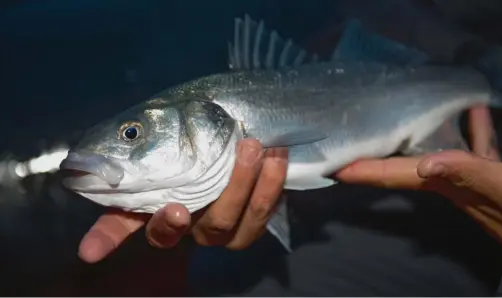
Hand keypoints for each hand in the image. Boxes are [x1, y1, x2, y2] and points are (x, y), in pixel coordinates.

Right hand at [78, 139, 287, 262]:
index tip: (92, 250)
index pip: (125, 226)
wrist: (227, 130)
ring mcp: (222, 225)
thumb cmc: (186, 133)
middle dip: (228, 193)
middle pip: (205, 228)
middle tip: (242, 148)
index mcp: (157, 204)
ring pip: (237, 227)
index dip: (108, 237)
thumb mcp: (159, 132)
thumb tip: (76, 165)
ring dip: (256, 187)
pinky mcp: (249, 221)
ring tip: (263, 146)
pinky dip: (273, 186)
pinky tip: (277, 155)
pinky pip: (262, 216)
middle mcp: (190, 222)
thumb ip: (132, 144)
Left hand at [336, 106, 501, 248]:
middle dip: (378, 154)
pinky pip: (476, 151)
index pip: (396, 177)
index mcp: (451, 188)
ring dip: (421, 135)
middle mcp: (455, 185)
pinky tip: (476, 113)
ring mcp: (474, 183)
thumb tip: (426, 163)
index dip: (363, 170)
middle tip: (353, 136)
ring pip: (439, 155)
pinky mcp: (495, 179)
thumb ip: (474, 176)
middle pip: (405, 167)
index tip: (332, 164)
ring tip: (403, 115)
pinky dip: (473, 132)